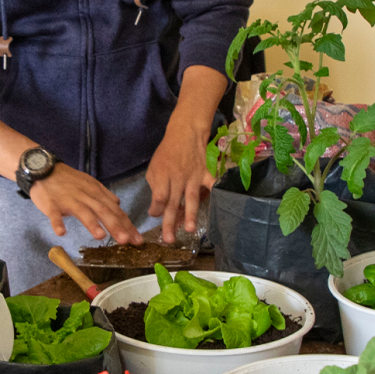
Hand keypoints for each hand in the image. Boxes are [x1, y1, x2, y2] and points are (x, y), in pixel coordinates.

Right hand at [31, 165, 141, 243]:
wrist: (44, 168)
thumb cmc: (68, 180)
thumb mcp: (90, 184)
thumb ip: (104, 195)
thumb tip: (118, 204)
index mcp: (96, 193)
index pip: (115, 210)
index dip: (127, 225)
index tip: (137, 240)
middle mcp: (86, 196)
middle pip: (103, 211)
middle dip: (115, 226)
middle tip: (126, 241)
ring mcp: (68, 200)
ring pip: (82, 212)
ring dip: (92, 223)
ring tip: (100, 236)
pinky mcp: (51, 203)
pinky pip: (55, 214)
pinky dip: (58, 222)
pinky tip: (61, 232)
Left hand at [146, 113, 213, 242]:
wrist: (185, 134)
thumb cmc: (166, 153)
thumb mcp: (154, 167)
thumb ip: (155, 187)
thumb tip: (156, 209)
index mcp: (162, 176)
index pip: (159, 196)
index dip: (156, 208)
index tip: (154, 216)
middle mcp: (177, 178)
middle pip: (173, 202)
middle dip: (170, 222)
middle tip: (169, 240)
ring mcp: (192, 177)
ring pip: (191, 198)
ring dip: (190, 214)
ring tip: (190, 230)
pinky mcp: (205, 174)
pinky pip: (212, 184)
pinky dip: (216, 193)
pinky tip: (220, 206)